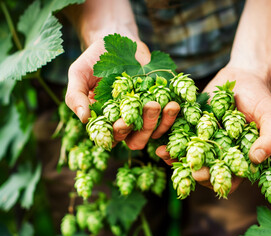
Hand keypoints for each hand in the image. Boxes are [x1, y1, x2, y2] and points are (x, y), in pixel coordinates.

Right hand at [65, 39, 179, 149]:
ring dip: (162, 122)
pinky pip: (170, 116)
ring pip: (155, 131)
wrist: (117, 40)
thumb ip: (76, 95)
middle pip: (136, 139)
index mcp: (106, 120)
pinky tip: (174, 103)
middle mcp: (126, 121)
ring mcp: (145, 113)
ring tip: (166, 105)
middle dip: (144, 128)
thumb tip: (84, 118)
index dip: (118, 134)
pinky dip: (173, 114)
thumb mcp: (79, 74)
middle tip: (149, 107)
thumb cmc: (94, 60)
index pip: (112, 137)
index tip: (122, 122)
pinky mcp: (161, 102)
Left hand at [155, 65, 270, 191]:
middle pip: (206, 169)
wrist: (242, 76)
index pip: (229, 176)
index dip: (217, 180)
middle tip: (186, 169)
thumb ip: (270, 138)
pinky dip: (171, 140)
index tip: (204, 176)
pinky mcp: (192, 127)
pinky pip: (180, 137)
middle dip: (193, 171)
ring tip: (164, 154)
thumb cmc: (260, 98)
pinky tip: (161, 141)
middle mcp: (221, 152)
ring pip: (190, 155)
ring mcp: (205, 140)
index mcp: (240, 157)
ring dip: (176, 158)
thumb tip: (256, 159)